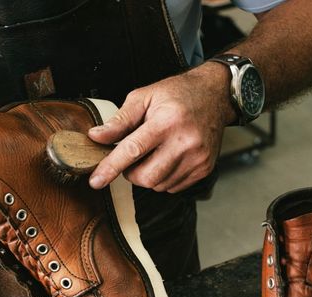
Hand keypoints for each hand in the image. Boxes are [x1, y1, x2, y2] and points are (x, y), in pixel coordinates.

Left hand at [88, 63, 235, 192]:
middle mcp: (185, 142)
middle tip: (135, 155)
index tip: (95, 181)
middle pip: (145, 177)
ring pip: (157, 185)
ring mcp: (197, 158)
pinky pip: (172, 187)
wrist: (215, 95)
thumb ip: (119, 120)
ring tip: (155, 153)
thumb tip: (96, 137)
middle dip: (131, 172)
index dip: (110, 168)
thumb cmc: (177, 94)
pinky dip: (163, 178)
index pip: (132, 150)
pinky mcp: (204, 169)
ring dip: (148, 175)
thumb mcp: (144, 97)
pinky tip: (169, 158)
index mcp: (166, 121)